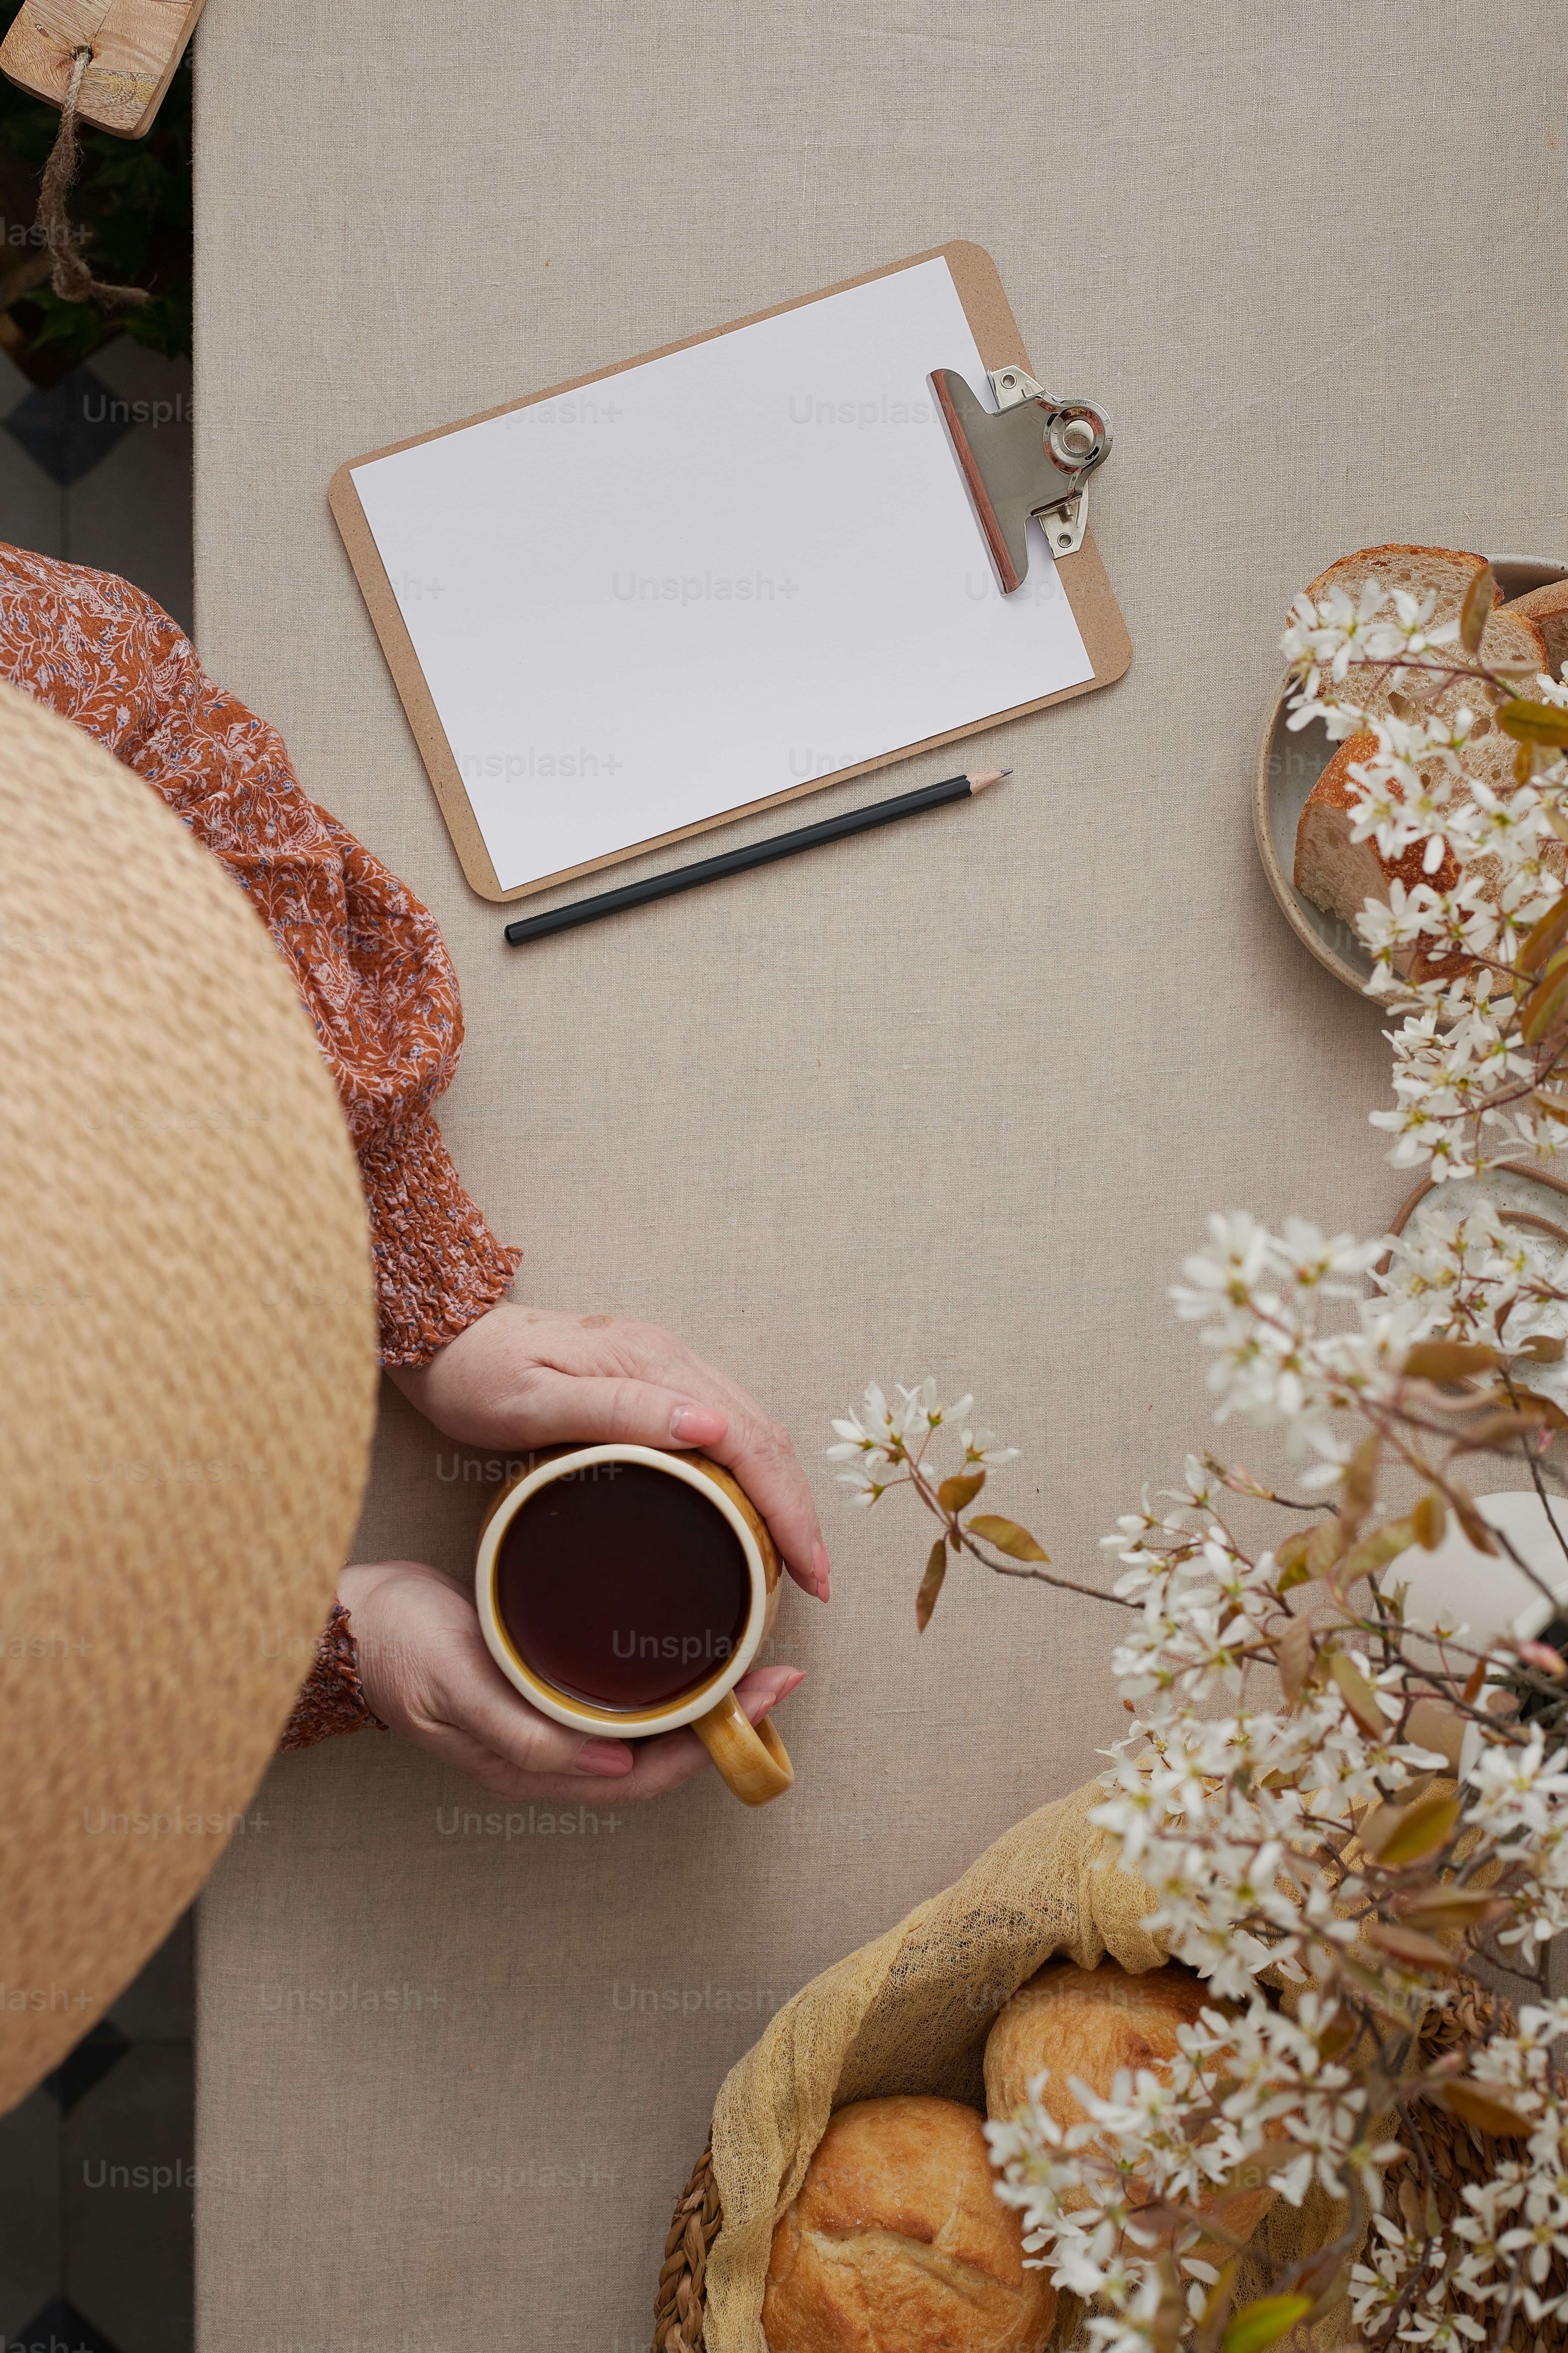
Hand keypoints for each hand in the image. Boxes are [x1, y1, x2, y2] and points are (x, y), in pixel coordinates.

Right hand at [338, 1559, 803, 1800]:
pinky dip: (660, 1680)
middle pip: (656, 1757)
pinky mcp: (540, 1682)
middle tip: (781, 1674)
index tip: (767, 1694)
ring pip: (642, 1731)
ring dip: (699, 1703)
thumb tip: (613, 1768)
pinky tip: (685, 1647)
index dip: (711, 1745)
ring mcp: (544, 1721)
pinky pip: (617, 1699)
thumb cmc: (398, 1648)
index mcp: (532, 1766)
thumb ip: (525, 1733)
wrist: (348, 1621)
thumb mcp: (455, 1686)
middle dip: (724, 1724)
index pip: (645, 1775)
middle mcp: (548, 1754)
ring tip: (751, 1662)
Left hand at [387, 1302, 829, 1600]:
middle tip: (816, 1581)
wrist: (443, 1336)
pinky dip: (751, 1475)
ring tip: (793, 1559)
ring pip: (750, 1431)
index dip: (788, 1507)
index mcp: (653, 1364)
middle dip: (799, 1509)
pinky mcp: (650, 1381)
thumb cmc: (476, 1377)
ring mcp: (663, 1367)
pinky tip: (747, 1513)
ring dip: (781, 1493)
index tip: (810, 1569)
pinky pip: (722, 1429)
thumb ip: (618, 1411)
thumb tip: (710, 1428)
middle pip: (765, 1435)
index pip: (749, 1439)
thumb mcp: (533, 1402)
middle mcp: (671, 1358)